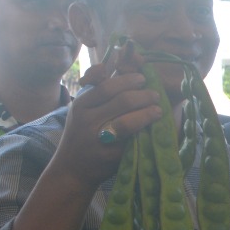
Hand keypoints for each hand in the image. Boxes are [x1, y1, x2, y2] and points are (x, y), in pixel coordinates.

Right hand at [55, 39, 163, 187]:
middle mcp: (86, 120)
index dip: (128, 78)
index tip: (142, 77)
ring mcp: (97, 139)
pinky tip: (154, 129)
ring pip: (127, 122)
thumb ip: (99, 87)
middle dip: (143, 95)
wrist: (71, 169)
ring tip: (158, 110)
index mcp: (81, 104)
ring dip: (147, 113)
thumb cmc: (81, 133)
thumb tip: (118, 61)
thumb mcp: (84, 107)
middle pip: (121, 100)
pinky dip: (144, 134)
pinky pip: (131, 142)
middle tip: (155, 94)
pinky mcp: (108, 157)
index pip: (107, 85)